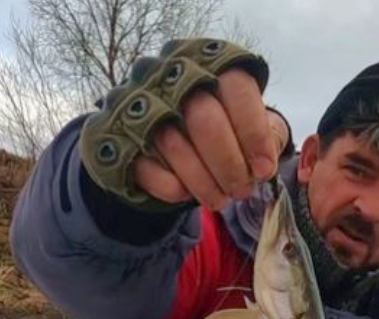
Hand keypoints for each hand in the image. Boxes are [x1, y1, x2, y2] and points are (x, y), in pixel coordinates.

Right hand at [78, 38, 281, 212]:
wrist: (155, 128)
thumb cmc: (217, 121)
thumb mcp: (245, 118)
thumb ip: (264, 133)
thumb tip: (264, 165)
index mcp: (208, 59)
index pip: (236, 87)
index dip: (254, 133)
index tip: (264, 170)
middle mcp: (169, 72)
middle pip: (205, 120)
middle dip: (229, 164)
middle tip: (242, 190)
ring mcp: (137, 101)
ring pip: (174, 146)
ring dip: (205, 183)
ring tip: (222, 199)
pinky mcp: (114, 134)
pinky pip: (147, 167)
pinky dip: (173, 187)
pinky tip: (187, 193)